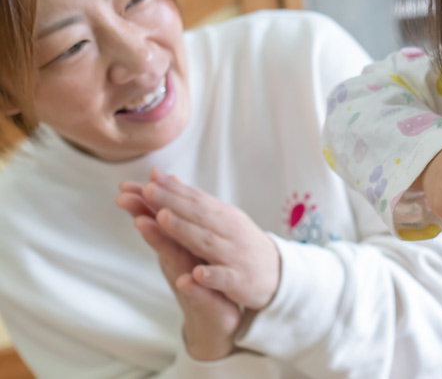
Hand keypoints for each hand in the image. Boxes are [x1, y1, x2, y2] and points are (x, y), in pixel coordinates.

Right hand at [115, 183, 240, 360]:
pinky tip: (187, 279)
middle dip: (142, 214)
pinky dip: (193, 286)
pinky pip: (198, 293)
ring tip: (144, 224)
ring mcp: (188, 282)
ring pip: (173, 260)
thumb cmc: (203, 280)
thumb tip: (167, 190)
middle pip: (158, 236)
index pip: (159, 221)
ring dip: (159, 242)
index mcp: (178, 246)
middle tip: (124, 197)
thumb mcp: (189, 248)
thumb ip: (178, 224)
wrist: (218, 319)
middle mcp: (178, 262)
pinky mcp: (205, 301)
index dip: (144, 202)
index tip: (126, 184)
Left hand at [135, 168, 280, 309]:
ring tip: (162, 219)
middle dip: (172, 202)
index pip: (194, 199)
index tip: (149, 179)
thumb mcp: (218, 218)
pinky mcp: (239, 281)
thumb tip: (159, 176)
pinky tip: (196, 274)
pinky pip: (224, 277)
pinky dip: (211, 275)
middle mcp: (228, 231)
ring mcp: (234, 255)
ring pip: (207, 242)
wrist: (277, 272)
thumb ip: (190, 200)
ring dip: (185, 230)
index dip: (172, 189)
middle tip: (149, 190)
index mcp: (222, 215)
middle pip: (197, 215)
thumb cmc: (239, 241)